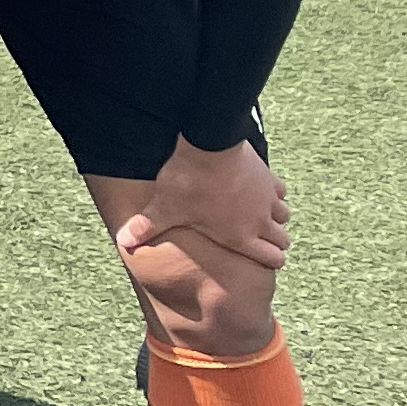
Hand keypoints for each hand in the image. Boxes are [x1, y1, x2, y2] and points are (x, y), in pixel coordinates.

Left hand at [117, 139, 289, 273]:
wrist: (209, 145)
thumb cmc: (189, 182)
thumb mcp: (166, 208)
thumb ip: (146, 227)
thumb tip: (123, 242)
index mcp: (241, 236)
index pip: (273, 259)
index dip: (269, 260)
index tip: (260, 257)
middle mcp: (261, 220)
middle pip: (282, 240)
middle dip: (274, 241)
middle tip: (258, 237)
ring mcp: (268, 197)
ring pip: (284, 215)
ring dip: (274, 217)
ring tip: (256, 214)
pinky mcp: (268, 175)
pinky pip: (280, 190)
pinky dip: (272, 192)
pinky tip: (257, 188)